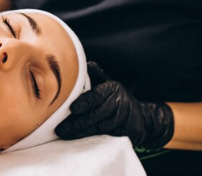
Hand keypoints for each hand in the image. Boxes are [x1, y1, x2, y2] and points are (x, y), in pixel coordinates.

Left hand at [55, 62, 174, 149]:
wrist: (140, 116)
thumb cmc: (117, 97)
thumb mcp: (108, 83)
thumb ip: (96, 75)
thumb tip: (85, 63)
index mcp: (112, 88)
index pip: (97, 95)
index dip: (84, 102)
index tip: (72, 108)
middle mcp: (119, 102)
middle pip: (96, 114)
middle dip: (77, 122)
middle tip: (61, 128)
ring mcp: (123, 118)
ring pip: (99, 127)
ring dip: (81, 131)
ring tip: (66, 134)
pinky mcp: (126, 132)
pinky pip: (106, 135)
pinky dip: (91, 137)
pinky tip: (79, 138)